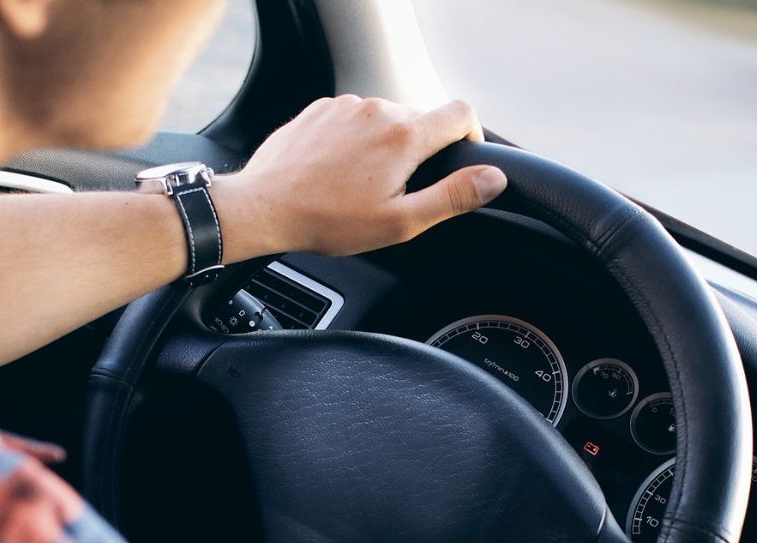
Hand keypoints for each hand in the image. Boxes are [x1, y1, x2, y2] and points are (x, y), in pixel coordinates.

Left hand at [212, 95, 506, 258]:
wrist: (263, 207)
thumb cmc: (328, 220)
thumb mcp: (400, 221)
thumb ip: (452, 197)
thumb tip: (493, 179)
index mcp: (404, 136)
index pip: (462, 114)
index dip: (471, 136)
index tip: (461, 160)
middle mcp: (378, 109)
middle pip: (421, 119)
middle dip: (420, 152)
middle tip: (397, 192)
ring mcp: (346, 105)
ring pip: (385, 119)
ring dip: (385, 147)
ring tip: (361, 186)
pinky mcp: (320, 109)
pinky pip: (353, 119)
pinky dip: (355, 141)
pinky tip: (338, 173)